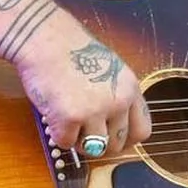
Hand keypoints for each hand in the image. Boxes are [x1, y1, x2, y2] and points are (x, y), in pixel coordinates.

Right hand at [12, 19, 150, 155]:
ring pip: (94, 148)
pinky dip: (58, 134)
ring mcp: (96, 110)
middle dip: (99, 144)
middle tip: (83, 131)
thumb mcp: (110, 70)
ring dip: (78, 141)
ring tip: (68, 121)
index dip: (126, 141)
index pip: (142, 131)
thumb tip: (114, 131)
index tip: (112, 140)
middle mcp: (119, 100)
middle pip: (117, 144)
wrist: (45, 39)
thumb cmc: (71, 51)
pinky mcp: (70, 117)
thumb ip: (117, 96)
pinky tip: (54, 114)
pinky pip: (66, 143)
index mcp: (130, 88)